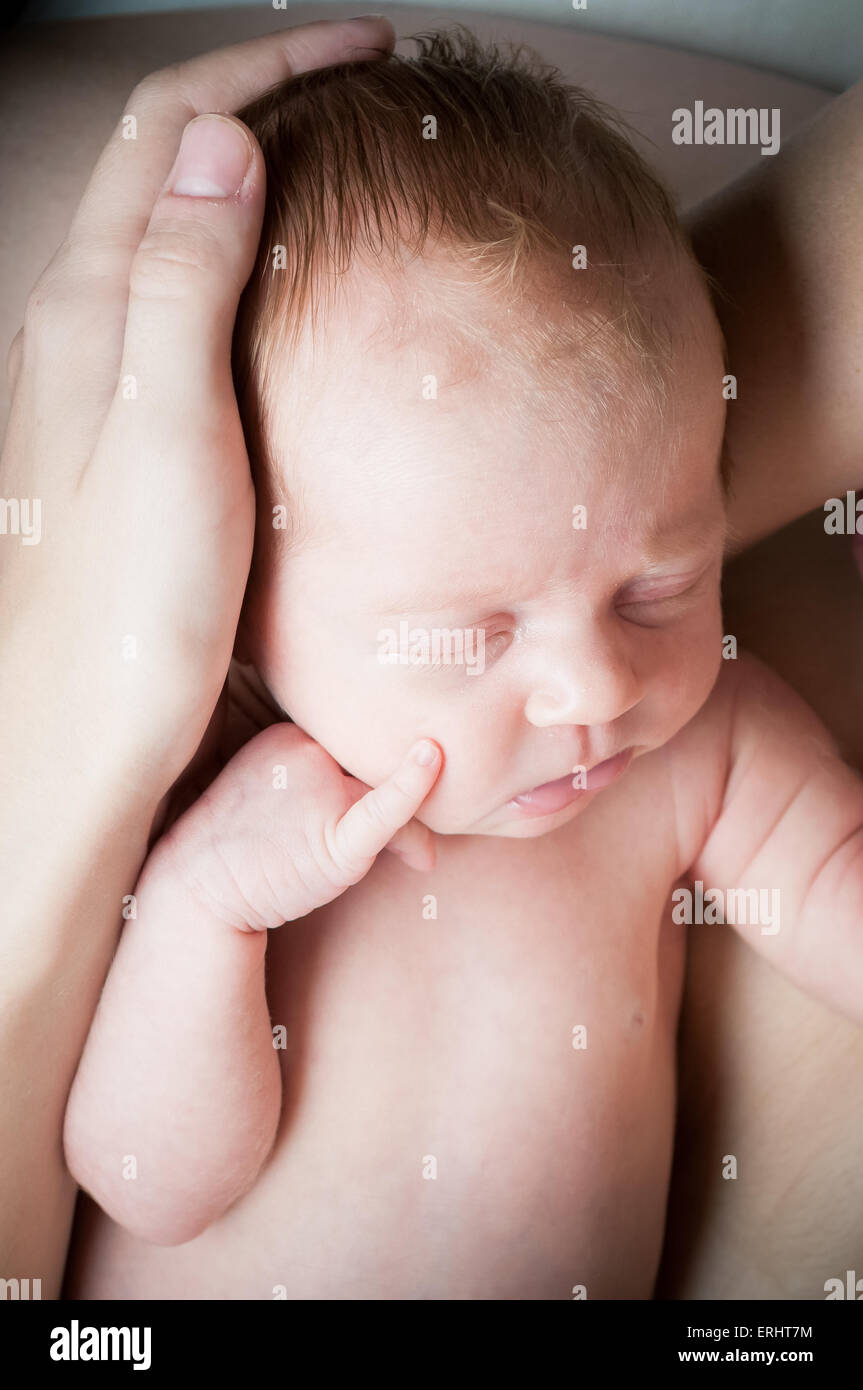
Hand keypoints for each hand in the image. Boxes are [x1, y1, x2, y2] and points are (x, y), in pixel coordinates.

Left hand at [1, 16, 395, 792]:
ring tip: (331, 169)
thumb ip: (185, 284)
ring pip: (167, 228)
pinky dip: (235, 259)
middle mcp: (81, 334)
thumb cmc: (126, 618)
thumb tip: (220, 144)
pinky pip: (174, 302)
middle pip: (162, 164)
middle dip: (257, 103)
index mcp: (94, 315)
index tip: (362, 52)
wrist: (79, 735)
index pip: (172, 133)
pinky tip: (283, 298)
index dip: (267, 72)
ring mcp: (97, 383)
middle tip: (354, 94)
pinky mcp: (120, 435)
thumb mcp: (170, 437)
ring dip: (243, 176)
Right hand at [156, 722, 442, 929]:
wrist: (197, 891)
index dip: (378, 771)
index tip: (388, 796)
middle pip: (375, 767)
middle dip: (400, 795)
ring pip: (390, 792)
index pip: (354, 745)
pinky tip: (433, 763)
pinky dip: (414, 789)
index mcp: (289, 735)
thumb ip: (323, 776)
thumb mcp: (275, 790)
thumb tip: (391, 776)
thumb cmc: (244, 846)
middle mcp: (305, 751)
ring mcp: (319, 791)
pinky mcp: (335, 837)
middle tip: (409, 835)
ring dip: (415, 828)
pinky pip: (386, 810)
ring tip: (418, 858)